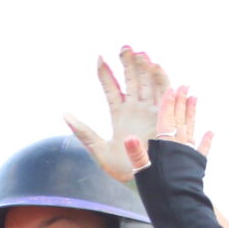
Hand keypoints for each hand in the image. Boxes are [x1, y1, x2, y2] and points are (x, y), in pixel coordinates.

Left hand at [65, 47, 211, 181]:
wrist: (144, 181)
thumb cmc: (122, 170)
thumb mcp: (98, 150)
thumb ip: (83, 132)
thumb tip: (65, 114)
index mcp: (119, 116)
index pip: (111, 89)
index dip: (105, 73)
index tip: (99, 58)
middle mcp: (136, 110)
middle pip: (132, 80)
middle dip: (128, 63)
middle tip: (124, 46)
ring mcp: (150, 112)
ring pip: (147, 83)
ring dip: (144, 67)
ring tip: (138, 51)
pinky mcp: (163, 117)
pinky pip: (163, 94)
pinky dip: (160, 79)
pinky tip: (154, 65)